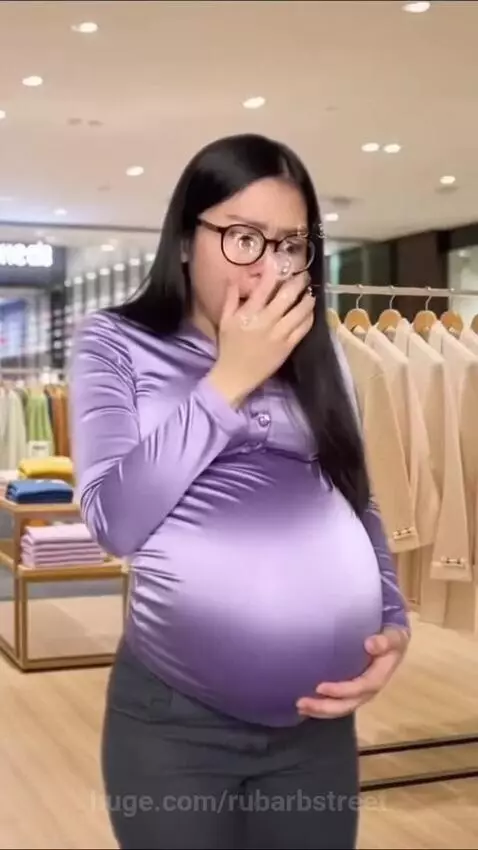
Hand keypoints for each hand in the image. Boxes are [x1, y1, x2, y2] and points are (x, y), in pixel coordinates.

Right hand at [208, 268, 314, 406]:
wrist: (235, 376)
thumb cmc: (229, 347)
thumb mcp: (225, 321)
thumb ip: (230, 299)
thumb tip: (235, 278)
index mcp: (249, 313)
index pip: (263, 287)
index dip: (272, 271)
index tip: (277, 260)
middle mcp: (266, 321)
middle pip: (287, 296)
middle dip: (298, 282)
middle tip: (303, 275)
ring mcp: (279, 334)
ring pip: (299, 311)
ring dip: (308, 299)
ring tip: (311, 292)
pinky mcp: (287, 346)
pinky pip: (303, 329)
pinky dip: (309, 317)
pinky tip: (310, 311)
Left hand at [296, 626, 409, 719]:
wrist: (394, 645)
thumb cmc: (391, 640)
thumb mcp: (393, 638)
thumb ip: (385, 641)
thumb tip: (371, 644)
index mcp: (378, 678)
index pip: (359, 688)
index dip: (341, 690)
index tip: (320, 687)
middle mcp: (367, 691)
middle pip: (347, 704)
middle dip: (325, 707)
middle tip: (301, 703)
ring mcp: (359, 693)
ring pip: (340, 708)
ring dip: (320, 710)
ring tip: (300, 706)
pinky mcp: (351, 691)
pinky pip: (337, 703)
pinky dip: (322, 706)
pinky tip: (306, 705)